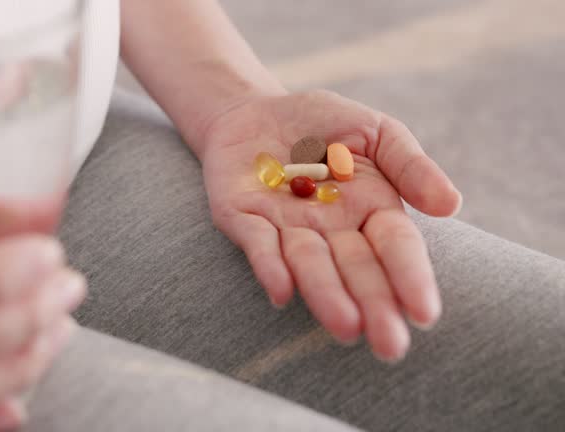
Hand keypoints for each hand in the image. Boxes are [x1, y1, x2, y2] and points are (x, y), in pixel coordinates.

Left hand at [200, 90, 460, 361]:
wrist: (256, 111)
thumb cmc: (324, 125)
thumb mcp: (376, 132)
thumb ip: (410, 165)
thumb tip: (451, 205)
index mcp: (370, 209)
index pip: (395, 247)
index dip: (409, 277)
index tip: (424, 313)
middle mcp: (330, 229)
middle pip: (355, 269)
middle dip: (372, 304)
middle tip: (390, 346)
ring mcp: (284, 228)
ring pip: (308, 264)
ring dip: (325, 294)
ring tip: (345, 326)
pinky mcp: (243, 219)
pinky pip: (258, 245)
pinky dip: (270, 266)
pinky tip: (282, 292)